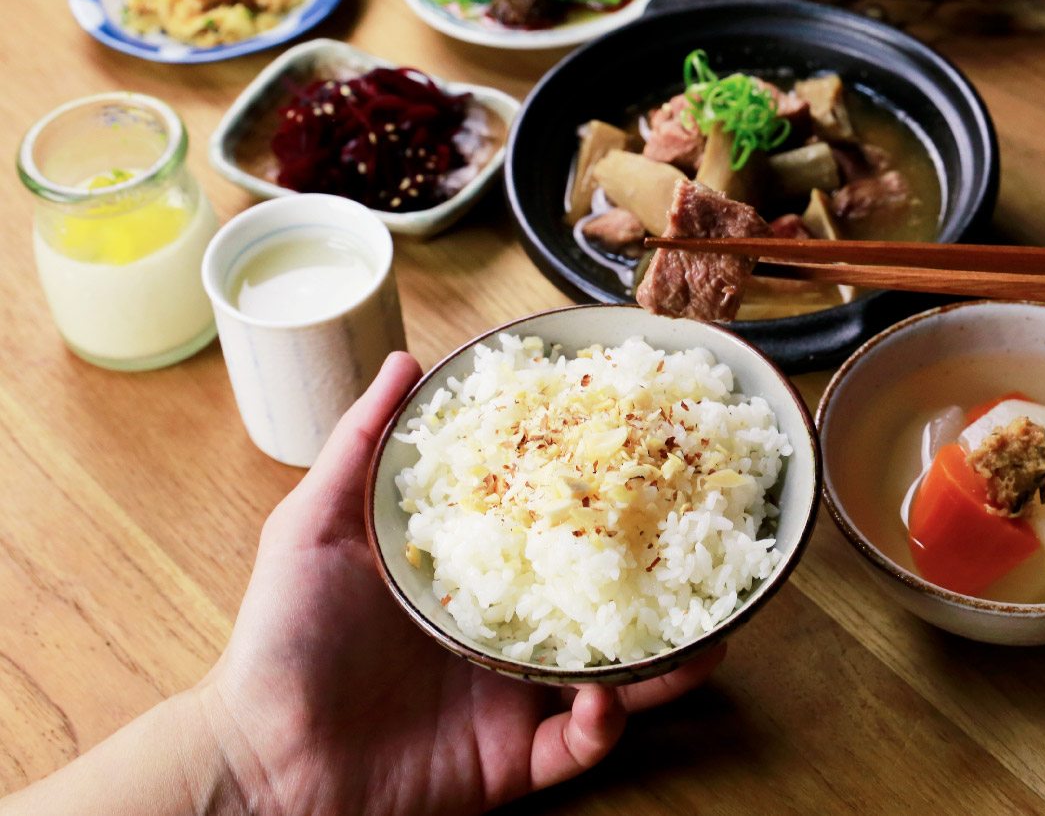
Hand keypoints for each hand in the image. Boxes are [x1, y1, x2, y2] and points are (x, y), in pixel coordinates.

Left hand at [196, 352, 723, 815]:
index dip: (601, 502)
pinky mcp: (513, 760)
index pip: (552, 530)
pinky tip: (604, 702)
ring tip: (706, 639)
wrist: (259, 763)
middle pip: (601, 602)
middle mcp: (503, 633)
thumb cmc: (278, 642)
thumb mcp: (314, 526)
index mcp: (471, 576)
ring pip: (615, 678)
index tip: (645, 466)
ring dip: (665, 663)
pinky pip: (580, 747)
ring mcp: (513, 696)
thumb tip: (404, 361)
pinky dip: (604, 726)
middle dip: (660, 584)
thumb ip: (362, 445)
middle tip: (701, 557)